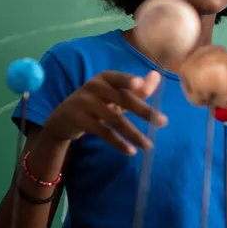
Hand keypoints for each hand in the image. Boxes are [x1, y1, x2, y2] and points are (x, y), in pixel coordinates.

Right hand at [41, 70, 166, 154]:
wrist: (63, 118)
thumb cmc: (97, 103)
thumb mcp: (114, 94)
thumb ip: (136, 88)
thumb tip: (157, 76)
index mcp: (106, 78)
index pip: (120, 78)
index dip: (129, 80)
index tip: (139, 85)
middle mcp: (94, 86)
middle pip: (122, 99)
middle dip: (144, 111)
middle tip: (163, 122)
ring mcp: (85, 102)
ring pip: (115, 119)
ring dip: (134, 134)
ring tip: (148, 145)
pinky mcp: (79, 119)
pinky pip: (103, 132)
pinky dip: (118, 142)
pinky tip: (130, 151)